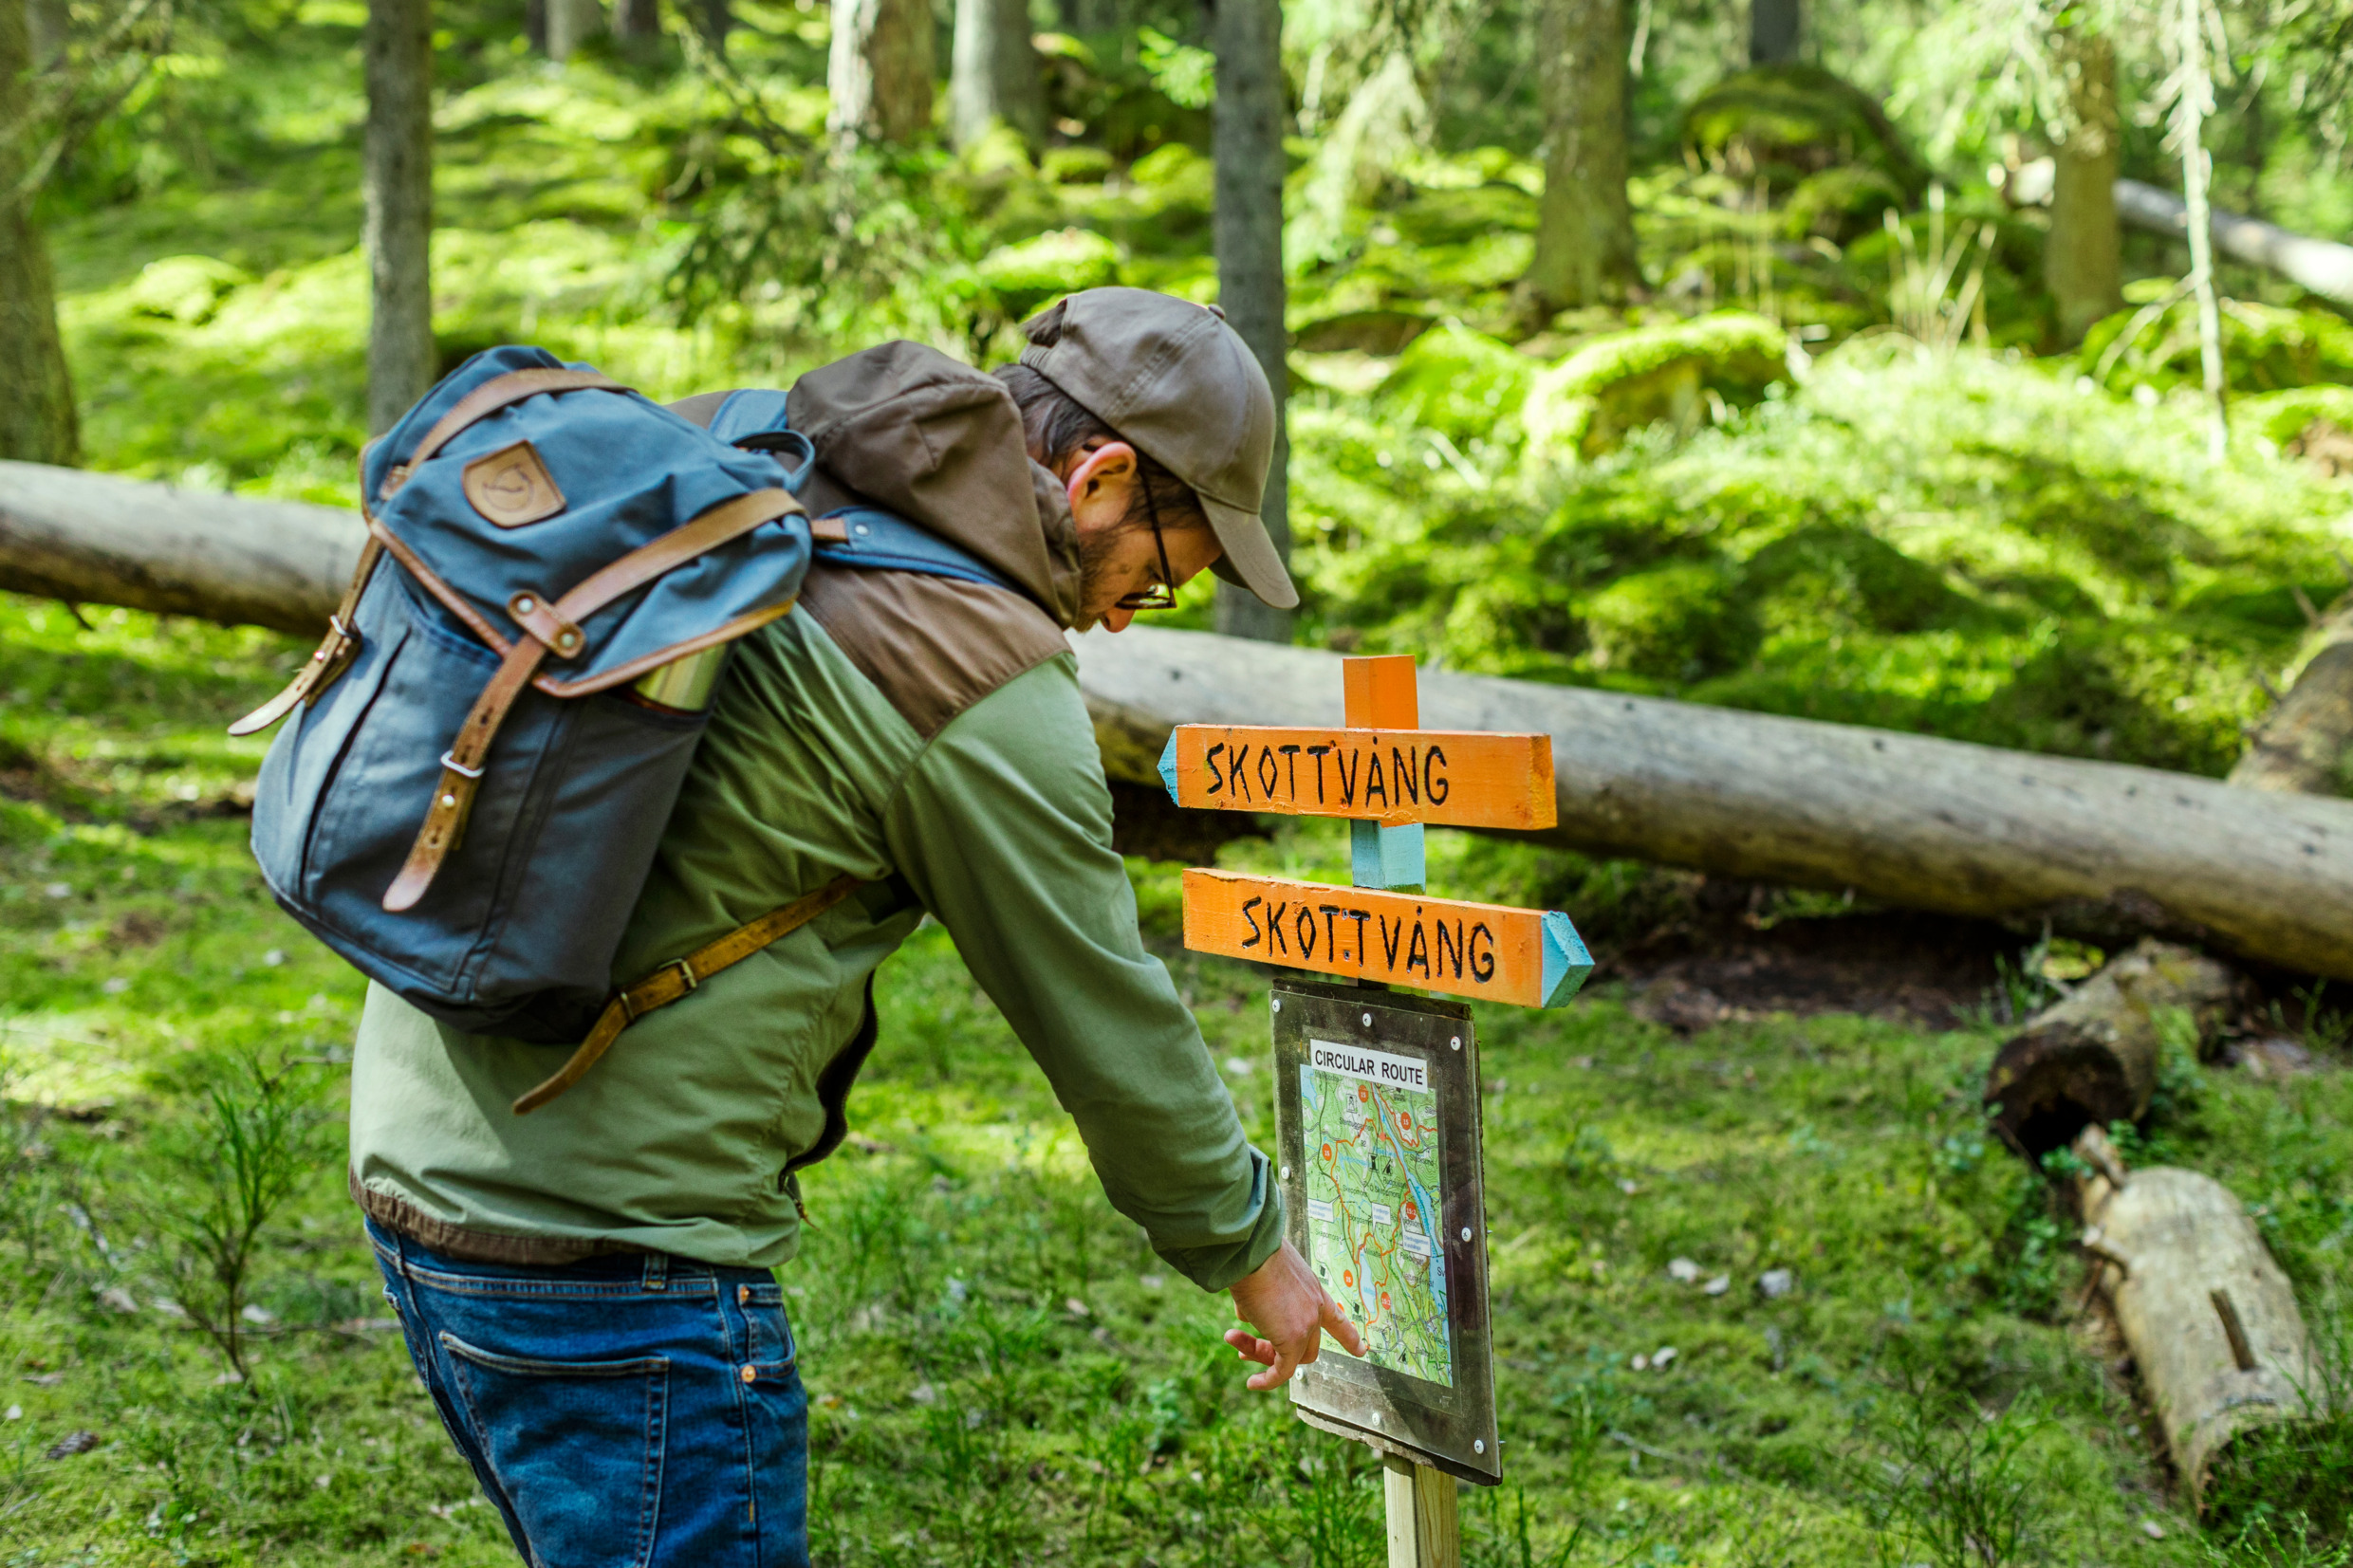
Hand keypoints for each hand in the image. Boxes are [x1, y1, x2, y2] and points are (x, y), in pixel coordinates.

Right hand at [1223, 1240, 1363, 1390]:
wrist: (1251, 1252)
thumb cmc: (1252, 1256)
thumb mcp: (1262, 1275)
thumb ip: (1261, 1298)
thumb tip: (1247, 1316)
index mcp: (1313, 1288)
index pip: (1336, 1317)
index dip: (1348, 1336)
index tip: (1362, 1350)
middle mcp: (1315, 1307)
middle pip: (1307, 1344)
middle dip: (1275, 1349)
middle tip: (1247, 1346)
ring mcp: (1307, 1324)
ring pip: (1291, 1356)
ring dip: (1259, 1354)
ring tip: (1232, 1339)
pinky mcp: (1292, 1339)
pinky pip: (1282, 1371)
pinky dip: (1267, 1380)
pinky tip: (1251, 1383)